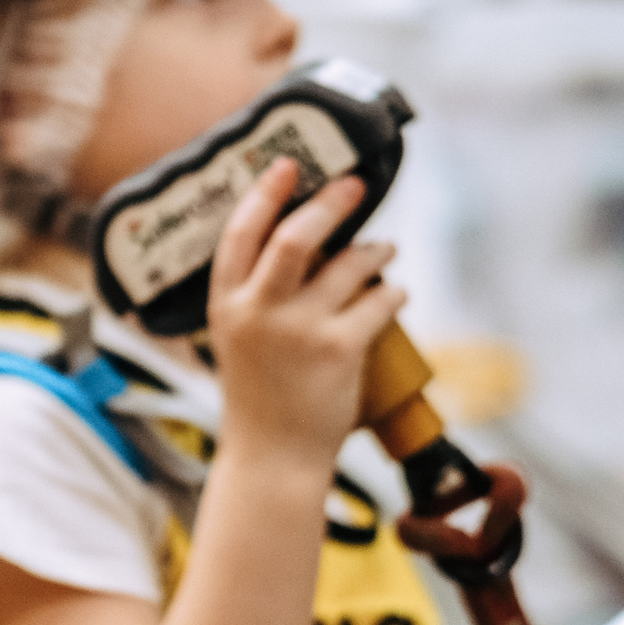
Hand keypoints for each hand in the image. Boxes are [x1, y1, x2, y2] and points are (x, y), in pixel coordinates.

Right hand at [206, 161, 406, 474]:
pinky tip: (397, 292)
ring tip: (385, 246)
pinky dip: (393, 291)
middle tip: (352, 186)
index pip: (240, 234)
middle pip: (296, 236)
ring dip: (374, 248)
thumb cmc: (258, 398)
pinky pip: (378, 302)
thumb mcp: (235, 341)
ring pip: (347, 264)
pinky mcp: (338, 350)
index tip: (287, 165)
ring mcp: (299, 331)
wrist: (272, 458)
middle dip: (330, 203)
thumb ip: (253, 297)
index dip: (264, 194)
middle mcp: (258, 313)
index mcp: (226, 306)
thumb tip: (299, 243)